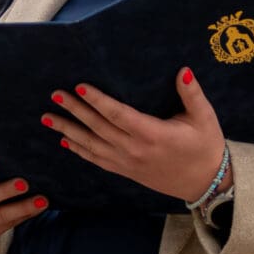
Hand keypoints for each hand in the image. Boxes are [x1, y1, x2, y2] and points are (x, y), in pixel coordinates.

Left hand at [42, 69, 227, 201]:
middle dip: (74, 111)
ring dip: (68, 131)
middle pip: (98, 128)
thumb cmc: (205, 147)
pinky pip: (96, 160)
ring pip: (91, 146)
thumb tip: (183, 70)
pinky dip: (79, 150)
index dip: (97, 100)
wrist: (206, 183)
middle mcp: (134, 150)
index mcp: (152, 134)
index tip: (80, 86)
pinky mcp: (125, 171)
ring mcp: (127, 163)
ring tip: (47, 118)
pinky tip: (64, 140)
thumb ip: (192, 94)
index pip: (118, 115)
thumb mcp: (204, 118)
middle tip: (55, 95)